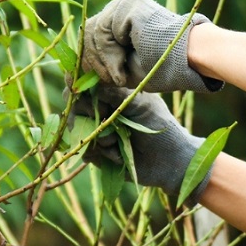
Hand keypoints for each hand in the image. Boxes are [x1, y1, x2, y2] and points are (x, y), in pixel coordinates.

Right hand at [76, 85, 211, 206]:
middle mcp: (99, 112)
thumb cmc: (160, 126)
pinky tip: (118, 154)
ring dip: (99, 137)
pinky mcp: (97, 153)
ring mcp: (96, 133)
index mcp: (110, 95)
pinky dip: (102, 153)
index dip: (80, 91)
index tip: (94, 102)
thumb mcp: (140, 104)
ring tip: (118, 141)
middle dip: (89, 115)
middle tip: (108, 121)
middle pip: (73, 107)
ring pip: (78, 130)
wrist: (171, 160)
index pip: (82, 87)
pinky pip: (85, 151)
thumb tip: (91, 84)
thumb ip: (115, 94)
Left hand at [82, 0, 222, 92]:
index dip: (86, 61)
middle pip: (86, 35)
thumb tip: (69, 74)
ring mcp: (122, 5)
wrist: (188, 61)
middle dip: (92, 64)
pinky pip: (102, 34)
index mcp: (118, 20)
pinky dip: (109, 57)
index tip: (90, 81)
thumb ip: (101, 63)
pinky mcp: (127, 7)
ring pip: (92, 36)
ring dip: (103, 63)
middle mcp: (118, 8)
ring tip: (119, 77)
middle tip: (108, 81)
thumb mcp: (122, 68)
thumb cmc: (162, 68)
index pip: (88, 37)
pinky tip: (122, 69)